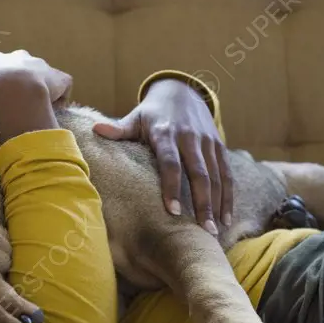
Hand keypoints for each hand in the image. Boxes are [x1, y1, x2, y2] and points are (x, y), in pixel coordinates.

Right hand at [0, 50, 72, 141]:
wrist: (13, 90)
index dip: (0, 84)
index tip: (0, 99)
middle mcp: (20, 57)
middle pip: (22, 68)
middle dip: (22, 83)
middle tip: (18, 102)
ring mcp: (42, 65)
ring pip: (43, 77)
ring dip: (40, 91)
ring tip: (35, 109)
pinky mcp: (59, 77)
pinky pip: (62, 87)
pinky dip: (60, 98)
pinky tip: (53, 110)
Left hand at [93, 78, 231, 234]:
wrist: (182, 91)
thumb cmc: (153, 113)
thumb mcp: (136, 117)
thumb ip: (119, 128)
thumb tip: (96, 129)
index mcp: (167, 133)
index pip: (170, 163)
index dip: (172, 186)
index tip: (174, 211)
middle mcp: (190, 138)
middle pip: (199, 174)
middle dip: (202, 203)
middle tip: (202, 230)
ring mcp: (208, 143)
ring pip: (217, 176)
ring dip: (217, 204)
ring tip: (213, 230)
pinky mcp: (219, 147)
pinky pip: (227, 174)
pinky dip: (228, 197)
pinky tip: (225, 218)